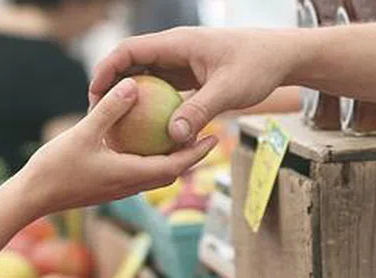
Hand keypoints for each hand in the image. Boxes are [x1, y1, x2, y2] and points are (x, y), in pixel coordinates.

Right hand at [19, 78, 217, 215]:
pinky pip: (138, 173)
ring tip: (180, 137)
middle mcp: (130, 186)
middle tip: (206, 135)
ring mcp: (119, 189)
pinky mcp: (108, 187)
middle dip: (191, 156)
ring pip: (155, 175)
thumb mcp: (83, 133)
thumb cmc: (56, 167)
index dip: (197, 153)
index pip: (175, 166)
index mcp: (130, 175)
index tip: (214, 137)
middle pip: (171, 172)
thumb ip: (110, 110)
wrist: (32, 197)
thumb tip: (133, 85)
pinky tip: (143, 141)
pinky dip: (150, 159)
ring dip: (172, 159)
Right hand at [89, 27, 304, 144]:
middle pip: (131, 64)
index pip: (130, 50)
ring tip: (115, 125)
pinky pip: (163, 89)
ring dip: (130, 98)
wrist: (281, 57)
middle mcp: (175, 50)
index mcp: (178, 43)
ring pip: (146, 77)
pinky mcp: (190, 75)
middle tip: (97, 114)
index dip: (107, 69)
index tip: (94, 94)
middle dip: (111, 86)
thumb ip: (200, 111)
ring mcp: (182, 62)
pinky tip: (146, 131)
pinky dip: (151, 106)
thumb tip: (173, 136)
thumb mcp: (229, 90)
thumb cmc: (258, 66)